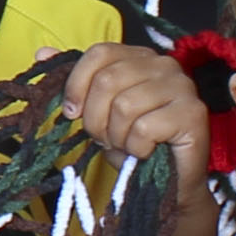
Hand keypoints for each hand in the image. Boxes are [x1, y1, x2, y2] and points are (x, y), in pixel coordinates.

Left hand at [54, 41, 210, 176]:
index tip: (72, 112)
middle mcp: (164, 65)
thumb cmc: (132, 144)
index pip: (99, 53)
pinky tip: (145, 152)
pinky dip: (136, 147)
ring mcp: (182, 87)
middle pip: (108, 80)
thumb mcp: (97, 112)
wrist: (169, 183)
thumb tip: (42, 52)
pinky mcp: (193, 113)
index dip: (77, 84)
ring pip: (125, 105)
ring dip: (117, 136)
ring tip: (126, 145)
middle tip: (105, 138)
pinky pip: (145, 127)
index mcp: (139, 57)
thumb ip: (74, 81)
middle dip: (96, 118)